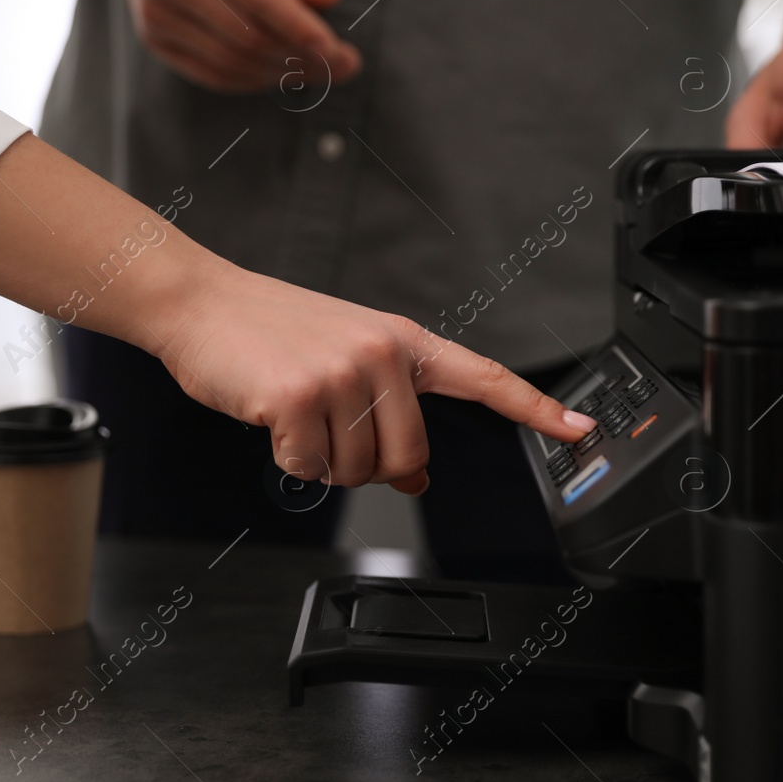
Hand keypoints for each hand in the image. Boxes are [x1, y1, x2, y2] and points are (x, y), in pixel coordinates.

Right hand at [104, 0, 361, 91]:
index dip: (297, 26)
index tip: (337, 48)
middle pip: (247, 35)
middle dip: (303, 56)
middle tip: (348, 63)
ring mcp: (155, 13)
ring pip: (233, 62)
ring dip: (285, 73)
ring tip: (325, 68)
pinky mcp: (154, 38)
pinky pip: (215, 75)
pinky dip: (258, 79)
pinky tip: (287, 70)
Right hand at [156, 262, 596, 495]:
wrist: (202, 304)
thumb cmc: (273, 334)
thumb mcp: (345, 364)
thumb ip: (390, 412)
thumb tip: (417, 477)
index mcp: (404, 342)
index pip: (484, 377)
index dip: (536, 409)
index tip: (580, 430)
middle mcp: (383, 353)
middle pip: (407, 457)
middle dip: (366, 464)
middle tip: (329, 429)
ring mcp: (343, 372)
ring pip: (355, 471)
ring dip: (321, 460)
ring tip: (297, 410)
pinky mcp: (300, 396)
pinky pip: (308, 469)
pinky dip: (285, 458)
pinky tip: (272, 416)